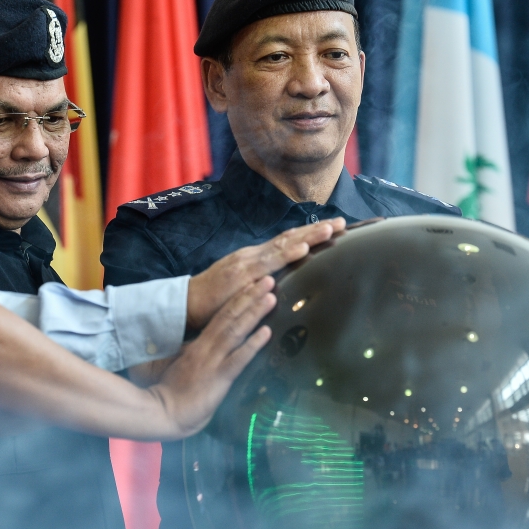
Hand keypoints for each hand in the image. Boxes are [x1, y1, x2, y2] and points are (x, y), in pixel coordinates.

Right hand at [148, 276, 275, 438]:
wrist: (163, 411)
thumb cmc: (174, 389)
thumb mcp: (187, 361)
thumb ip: (199, 349)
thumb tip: (215, 339)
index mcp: (201, 342)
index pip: (221, 314)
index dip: (239, 297)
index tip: (254, 281)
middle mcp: (208, 346)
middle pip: (230, 315)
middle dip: (250, 295)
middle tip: (269, 279)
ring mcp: (213, 360)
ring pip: (236, 330)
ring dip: (254, 312)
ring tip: (271, 296)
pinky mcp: (219, 377)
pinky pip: (238, 358)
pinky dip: (253, 344)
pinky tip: (267, 332)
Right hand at [185, 218, 345, 329]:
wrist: (186, 305)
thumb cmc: (215, 301)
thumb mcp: (244, 289)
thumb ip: (262, 284)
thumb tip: (283, 287)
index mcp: (256, 259)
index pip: (287, 242)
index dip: (310, 234)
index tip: (333, 228)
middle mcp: (253, 256)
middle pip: (290, 238)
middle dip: (316, 230)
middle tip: (343, 223)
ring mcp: (247, 263)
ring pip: (283, 245)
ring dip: (308, 237)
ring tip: (329, 229)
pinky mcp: (240, 275)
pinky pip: (268, 264)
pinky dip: (287, 254)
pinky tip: (303, 249)